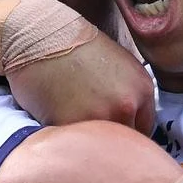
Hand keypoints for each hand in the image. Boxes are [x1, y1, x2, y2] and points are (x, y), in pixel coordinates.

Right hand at [6, 29, 155, 134]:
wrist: (37, 35)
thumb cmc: (73, 45)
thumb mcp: (119, 63)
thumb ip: (130, 94)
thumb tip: (132, 123)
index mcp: (142, 88)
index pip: (144, 129)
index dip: (126, 131)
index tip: (111, 129)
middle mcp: (127, 104)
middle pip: (125, 140)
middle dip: (108, 137)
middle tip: (90, 127)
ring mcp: (100, 116)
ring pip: (100, 146)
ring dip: (89, 141)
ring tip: (72, 120)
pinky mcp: (71, 125)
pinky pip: (74, 143)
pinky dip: (66, 137)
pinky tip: (56, 117)